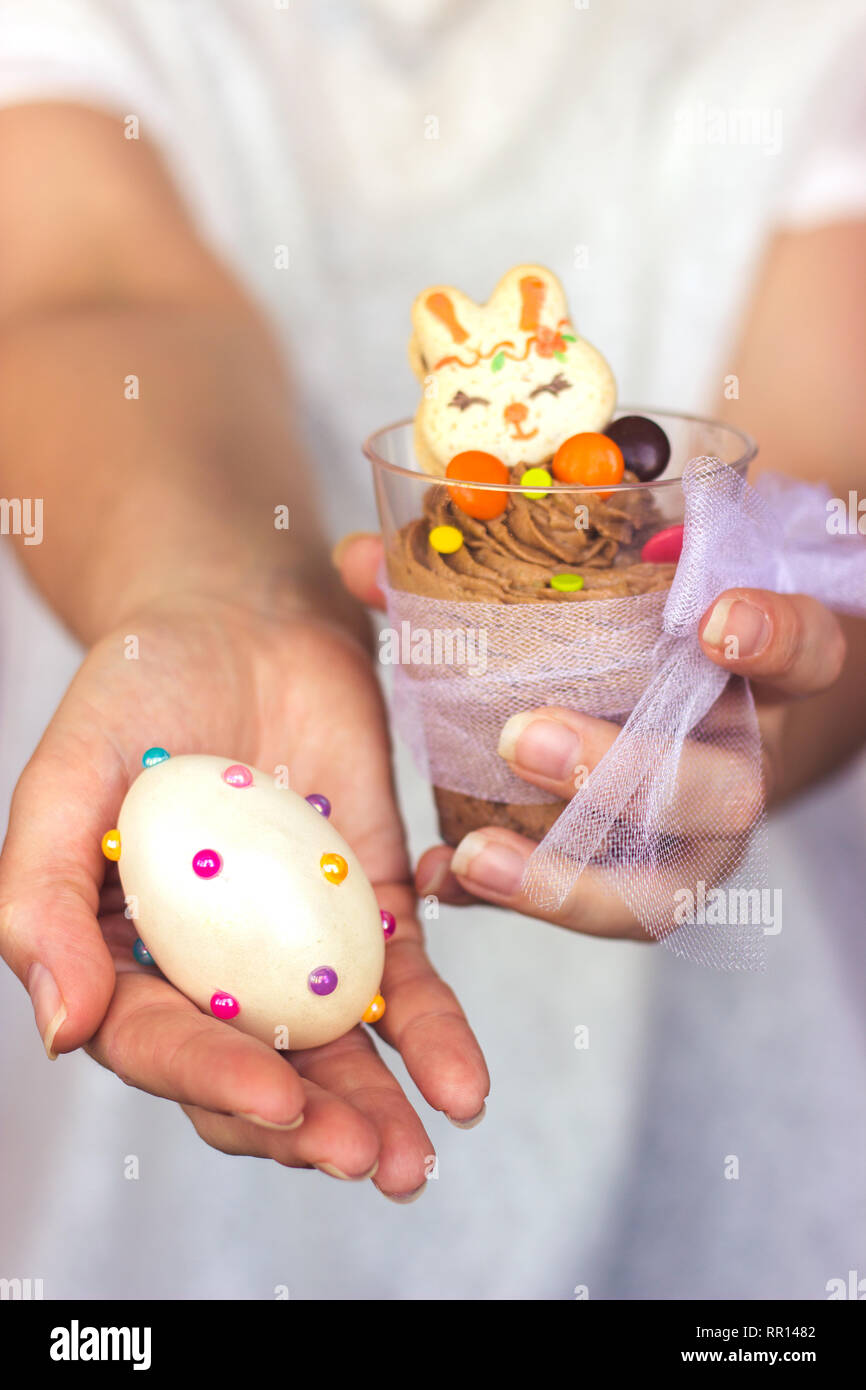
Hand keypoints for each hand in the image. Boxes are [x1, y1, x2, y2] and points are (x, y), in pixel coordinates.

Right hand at [0, 593, 488, 1198]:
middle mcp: (212, 968)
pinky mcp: (369, 905)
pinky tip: (461, 1083)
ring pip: (337, 1046)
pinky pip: (404, 979)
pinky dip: (433, 1031)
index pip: (162, 1044)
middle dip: (309, 1124)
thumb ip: (47, 899)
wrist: (240, 616)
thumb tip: (60, 1030)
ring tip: (413, 1160)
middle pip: (257, 1069)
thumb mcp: (69, 781)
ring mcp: (296, 942)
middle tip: (363, 1158)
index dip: (215, 1081)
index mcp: (125, 955)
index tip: (279, 1103)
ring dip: (378, 1107)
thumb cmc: (137, 688)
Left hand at [337, 534, 846, 937]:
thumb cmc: (633, 646)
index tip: (711, 619)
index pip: (803, 651)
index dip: (772, 636)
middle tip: (525, 739)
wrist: (676, 722)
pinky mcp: (648, 890)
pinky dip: (516, 900)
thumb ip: (491, 572)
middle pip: (725, 788)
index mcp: (754, 676)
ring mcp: (700, 842)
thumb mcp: (600, 595)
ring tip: (473, 855)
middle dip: (626, 771)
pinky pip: (594, 913)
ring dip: (567, 874)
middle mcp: (742, 765)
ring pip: (670, 886)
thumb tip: (359, 557)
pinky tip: (445, 880)